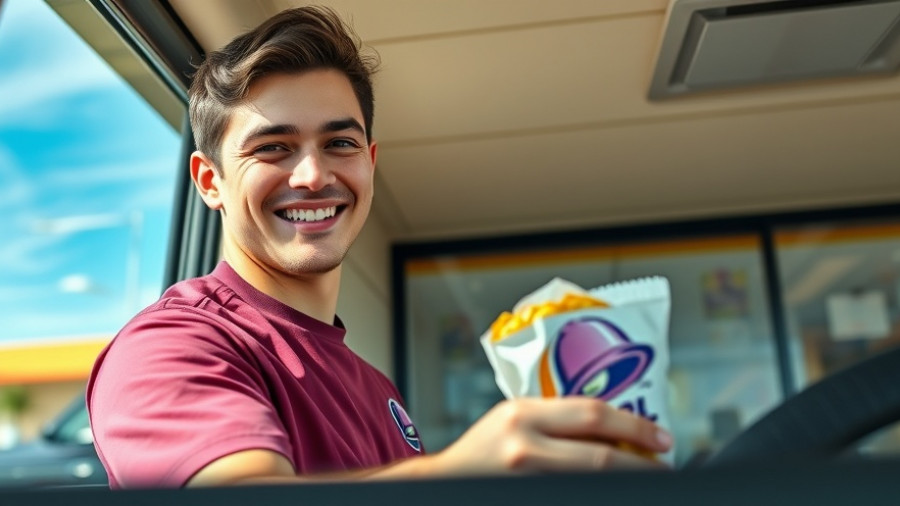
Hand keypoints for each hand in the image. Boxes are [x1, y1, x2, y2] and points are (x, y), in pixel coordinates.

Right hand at [428, 397, 671, 475]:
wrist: (446, 480)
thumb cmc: (483, 447)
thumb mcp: (515, 417)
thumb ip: (556, 418)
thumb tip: (614, 426)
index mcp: (523, 413)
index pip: (592, 414)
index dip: (635, 426)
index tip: (661, 436)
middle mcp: (524, 445)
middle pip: (600, 456)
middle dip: (641, 463)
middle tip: (664, 465)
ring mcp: (525, 476)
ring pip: (592, 482)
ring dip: (624, 481)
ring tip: (642, 478)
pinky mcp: (526, 494)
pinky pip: (573, 493)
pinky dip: (598, 491)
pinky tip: (609, 489)